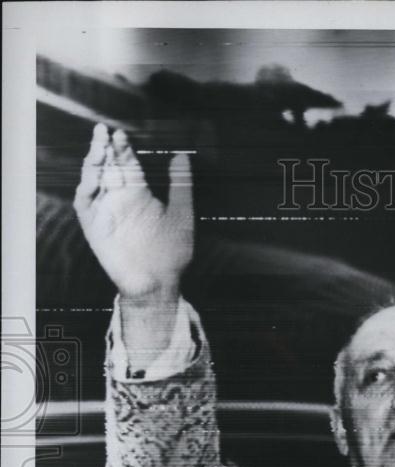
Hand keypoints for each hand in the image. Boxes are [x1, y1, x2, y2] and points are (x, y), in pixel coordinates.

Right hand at [73, 124, 193, 303]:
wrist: (159, 280)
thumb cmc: (172, 251)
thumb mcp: (182, 214)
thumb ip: (180, 185)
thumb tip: (182, 156)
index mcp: (139, 192)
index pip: (127, 163)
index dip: (122, 148)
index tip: (121, 134)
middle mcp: (120, 197)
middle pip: (107, 166)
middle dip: (104, 148)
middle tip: (104, 131)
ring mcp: (106, 209)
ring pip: (93, 180)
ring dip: (93, 163)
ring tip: (98, 147)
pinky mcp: (94, 224)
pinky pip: (85, 202)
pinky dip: (86, 188)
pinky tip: (92, 176)